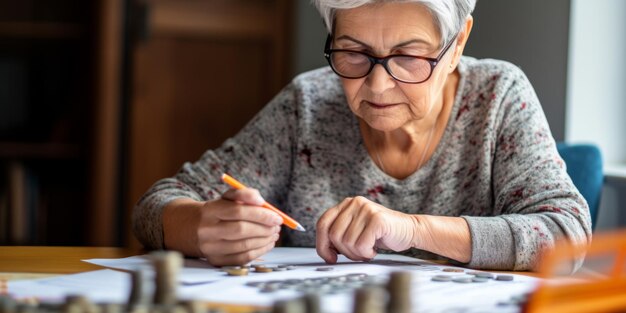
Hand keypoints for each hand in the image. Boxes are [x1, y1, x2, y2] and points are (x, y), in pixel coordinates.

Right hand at [163, 188, 281, 265]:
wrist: (192, 229)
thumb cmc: (218, 211)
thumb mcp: (227, 198)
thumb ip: (244, 194)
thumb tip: (261, 202)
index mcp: (210, 210)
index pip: (238, 211)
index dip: (260, 214)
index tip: (276, 217)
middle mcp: (207, 230)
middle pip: (241, 230)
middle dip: (264, 228)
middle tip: (277, 226)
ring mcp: (210, 248)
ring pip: (244, 246)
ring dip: (265, 240)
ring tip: (274, 234)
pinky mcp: (216, 260)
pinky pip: (242, 258)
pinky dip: (259, 252)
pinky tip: (267, 244)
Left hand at [315, 196, 418, 262]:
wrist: (409, 230)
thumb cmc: (381, 234)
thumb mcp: (355, 231)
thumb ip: (339, 234)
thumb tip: (324, 250)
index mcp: (345, 204)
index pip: (322, 224)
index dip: (322, 244)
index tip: (330, 257)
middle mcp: (354, 203)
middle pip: (334, 235)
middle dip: (344, 252)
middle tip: (358, 253)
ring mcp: (365, 209)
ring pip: (347, 242)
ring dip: (357, 254)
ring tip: (368, 250)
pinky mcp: (377, 219)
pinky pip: (361, 245)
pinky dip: (367, 253)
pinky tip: (374, 249)